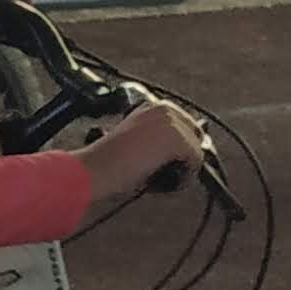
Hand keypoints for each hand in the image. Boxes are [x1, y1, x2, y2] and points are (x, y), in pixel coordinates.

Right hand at [76, 100, 206, 201]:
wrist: (94, 168)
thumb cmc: (105, 161)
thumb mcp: (134, 140)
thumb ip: (157, 139)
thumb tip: (178, 152)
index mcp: (152, 106)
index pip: (185, 125)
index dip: (179, 148)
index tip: (171, 162)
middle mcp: (165, 110)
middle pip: (195, 136)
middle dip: (184, 156)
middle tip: (166, 174)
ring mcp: (173, 124)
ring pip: (196, 151)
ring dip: (182, 168)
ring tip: (159, 180)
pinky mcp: (179, 141)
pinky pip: (195, 164)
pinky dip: (183, 178)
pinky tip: (161, 183)